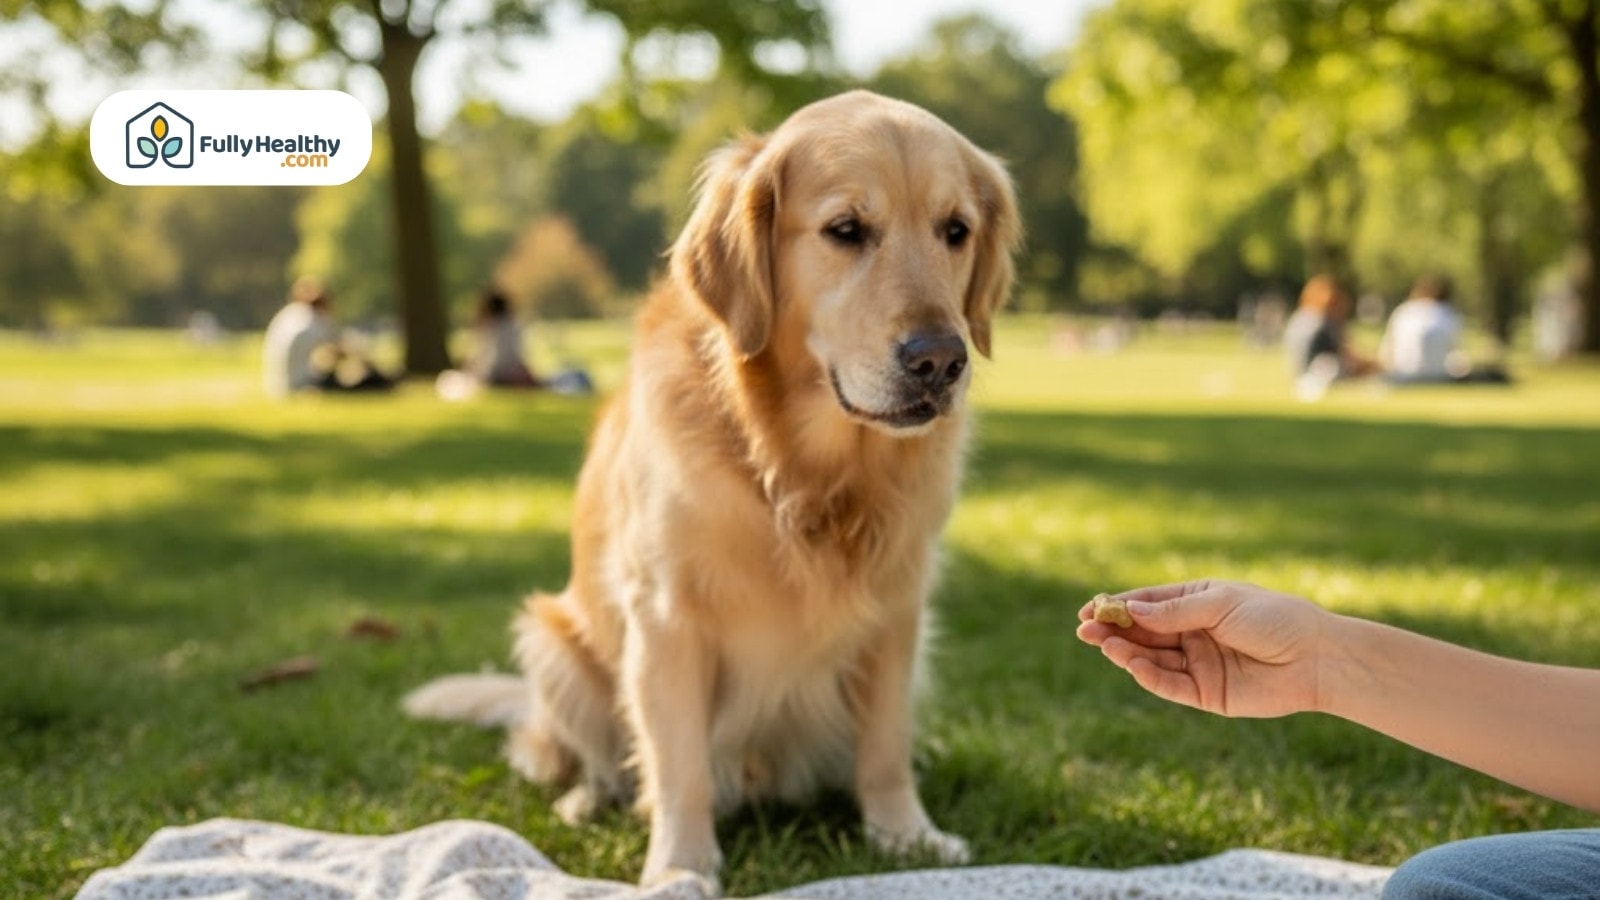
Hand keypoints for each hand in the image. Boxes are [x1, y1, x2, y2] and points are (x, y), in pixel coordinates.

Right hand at [1076, 580, 1329, 717]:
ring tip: (1103, 644)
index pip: (1147, 603)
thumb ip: (1175, 612)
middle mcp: (1192, 633)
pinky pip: (1169, 685)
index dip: (1117, 605)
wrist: (1317, 658)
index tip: (1089, 608)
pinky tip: (1132, 665)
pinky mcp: (1206, 693)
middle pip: (1143, 632)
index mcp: (1197, 603)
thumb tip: (1129, 610)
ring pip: (1151, 658)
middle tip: (1084, 629)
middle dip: (1113, 630)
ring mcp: (1198, 664)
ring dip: (1126, 652)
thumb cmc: (1275, 619)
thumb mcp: (1221, 605)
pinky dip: (1148, 675)